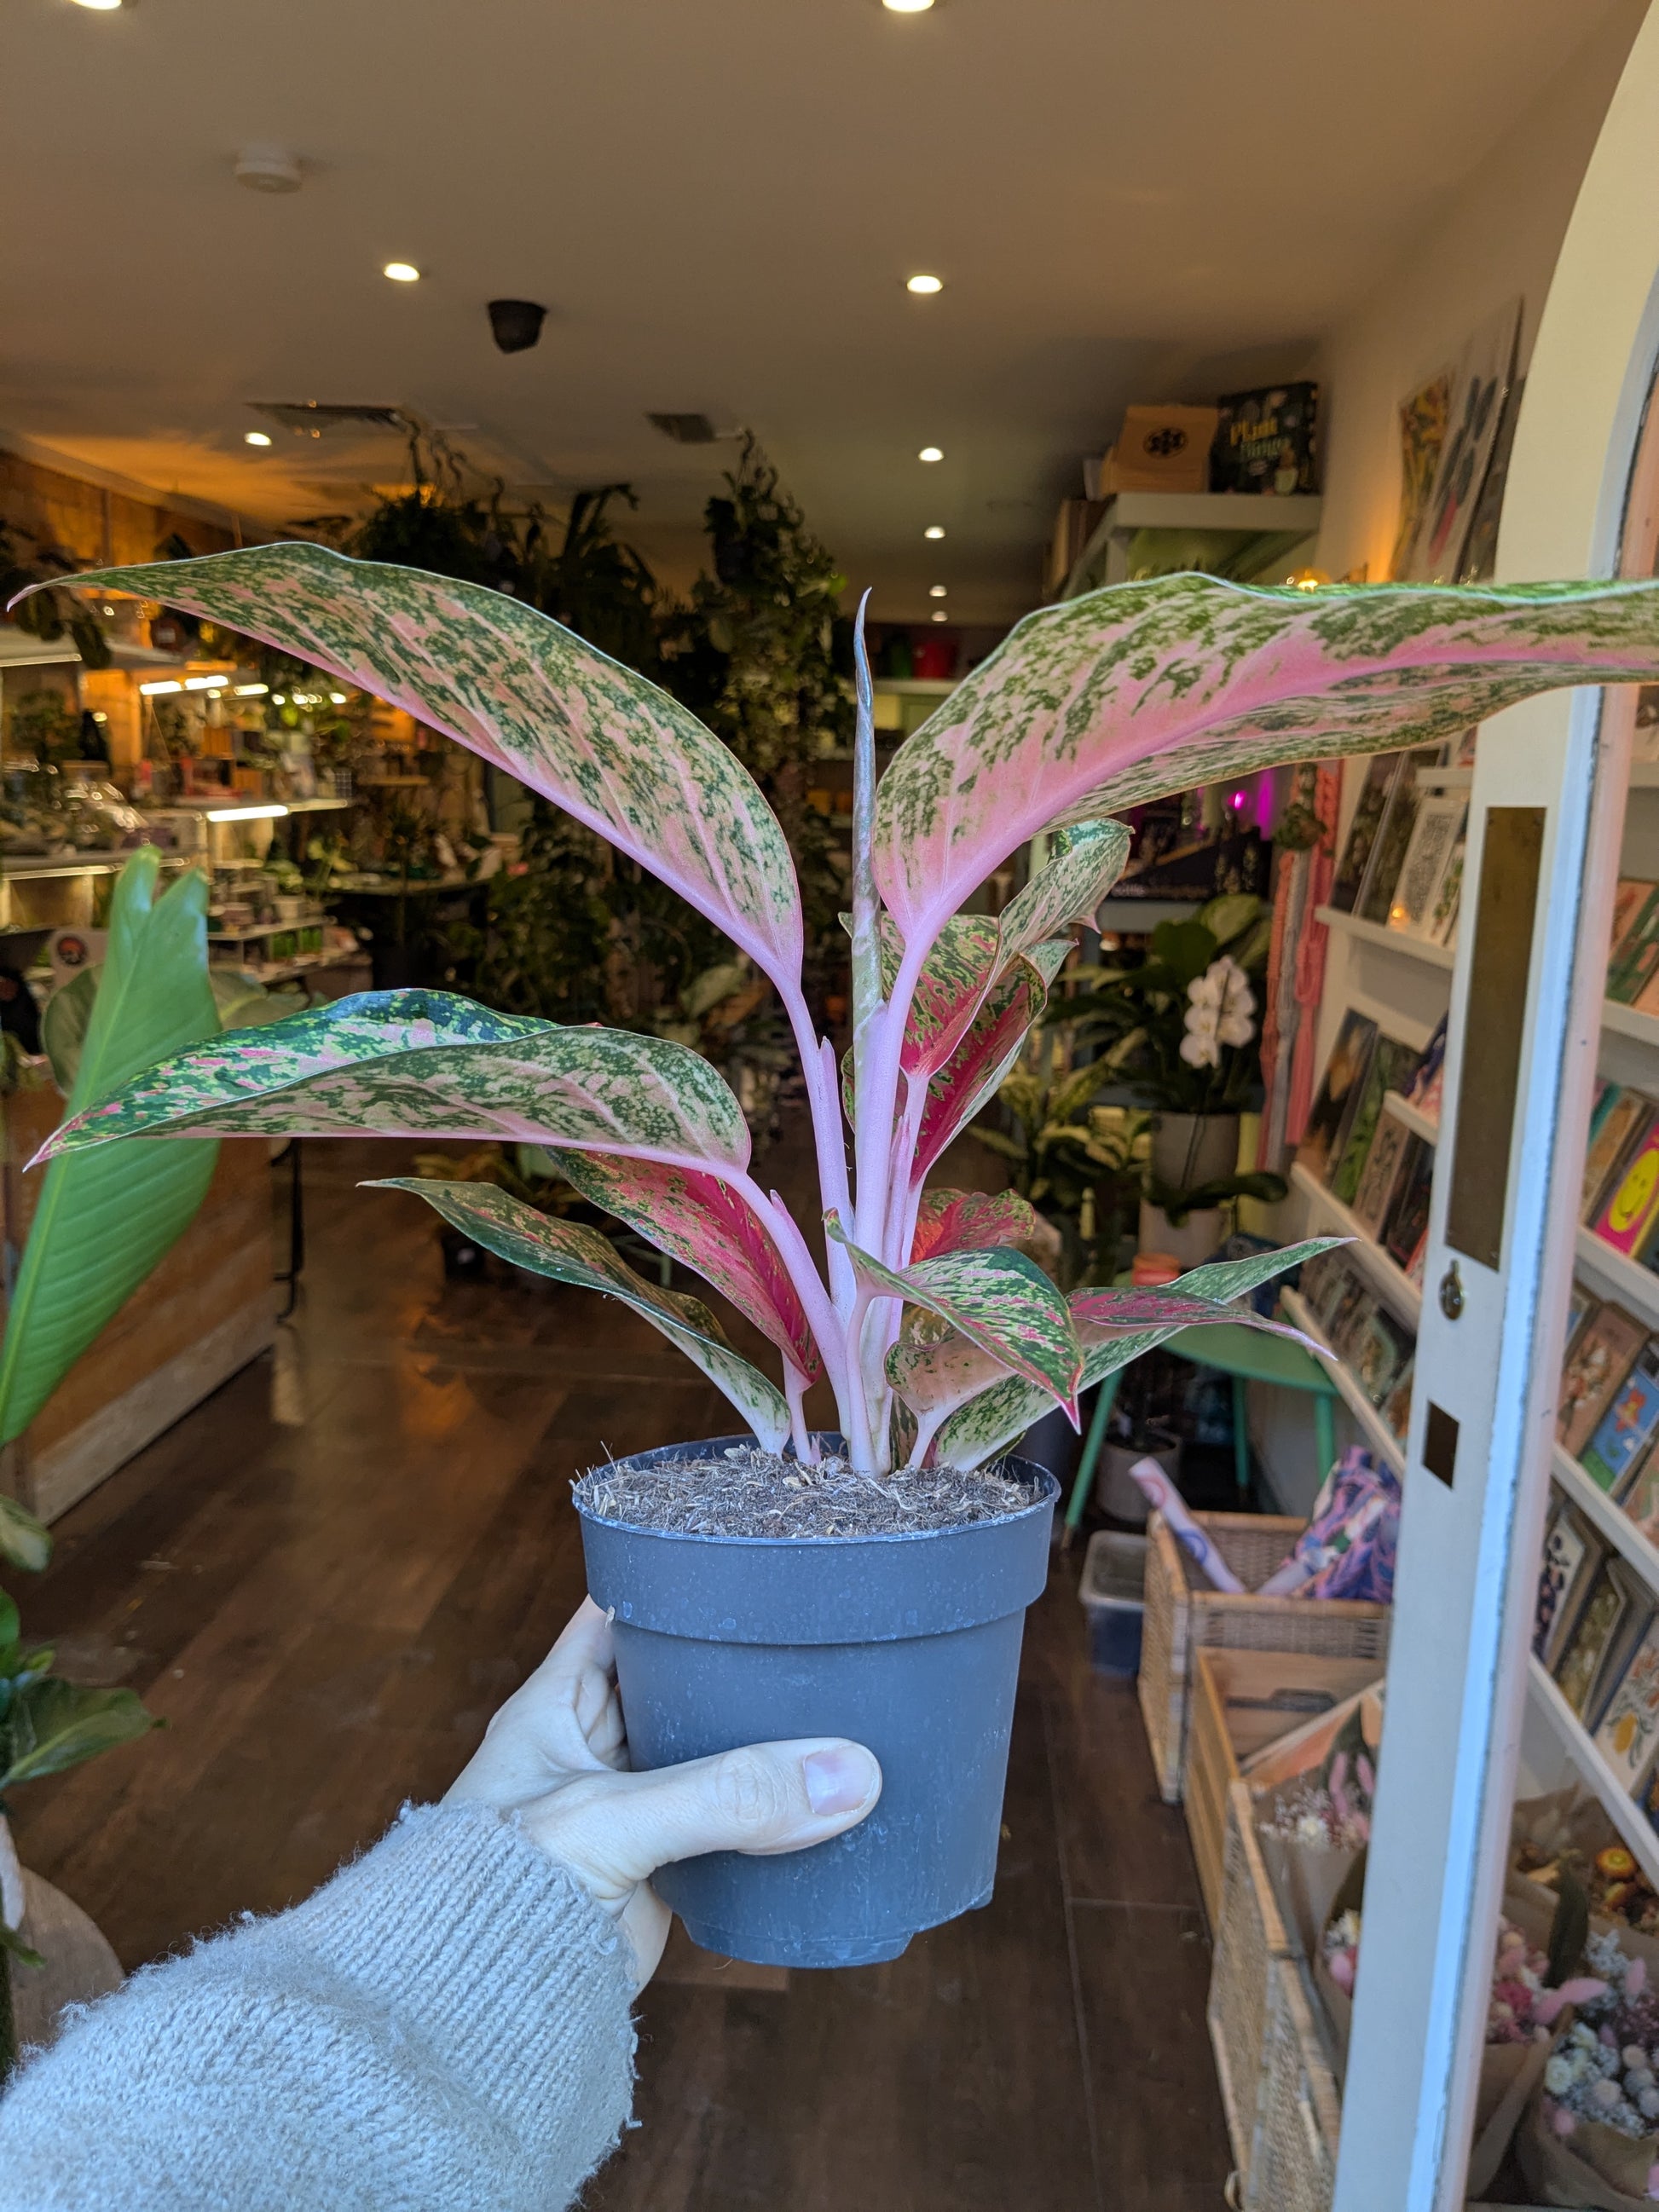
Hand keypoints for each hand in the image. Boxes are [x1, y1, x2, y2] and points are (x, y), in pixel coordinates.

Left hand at [445, 1597, 880, 1984]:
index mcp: (556, 1703)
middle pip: (677, 1676)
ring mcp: (627, 1806)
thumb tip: (846, 1776)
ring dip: (756, 1738)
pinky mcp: (657, 1865)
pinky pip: (723, 1819)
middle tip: (818, 1627)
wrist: (486, 2013)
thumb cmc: (502, 1892)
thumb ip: (725, 1794)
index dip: (675, 1576)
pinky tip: (818, 1790)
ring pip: (706, 1749)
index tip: (748, 1551)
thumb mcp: (613, 1819)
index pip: (622, 1609)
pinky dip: (765, 1808)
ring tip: (839, 1698)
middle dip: (735, 1659)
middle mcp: (592, 1745)